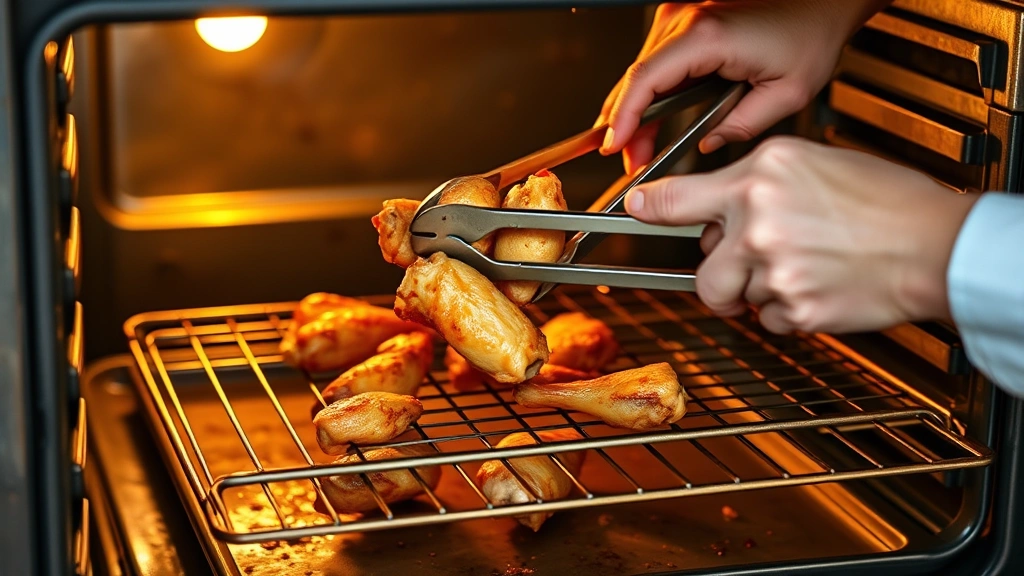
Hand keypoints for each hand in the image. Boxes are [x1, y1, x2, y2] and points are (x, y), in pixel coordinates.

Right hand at [597, 0, 890, 174]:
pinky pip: (654, 62)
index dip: (624, 118)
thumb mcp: (787, 92)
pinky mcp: (686, 22)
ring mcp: (683, 18)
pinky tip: (646, 120)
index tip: (616, 146)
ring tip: (637, 147)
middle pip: (636, 77)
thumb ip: (742, 125)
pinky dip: (646, 93)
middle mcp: (688, 21)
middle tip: (628, 160)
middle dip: (625, 124)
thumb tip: (707, 145)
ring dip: (634, 110)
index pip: (646, 79)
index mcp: (708, 36)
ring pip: (641, 71)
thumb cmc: (811, 33)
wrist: (822, 3)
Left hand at [625, 137, 979, 333]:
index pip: (677, 197)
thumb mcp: (813, 164)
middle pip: (702, 271)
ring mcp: (771, 268)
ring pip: (734, 298)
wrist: (936, 245)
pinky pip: (767, 320)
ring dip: (758, 292)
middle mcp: (757, 219)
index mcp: (760, 176)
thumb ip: (757, 184)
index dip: (649, 208)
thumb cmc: (888, 202)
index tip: (635, 211)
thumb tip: (716, 209)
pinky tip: (819, 287)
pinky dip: (787, 312)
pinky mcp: (792, 309)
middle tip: (754, 265)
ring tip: (801, 270)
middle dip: (721, 275)